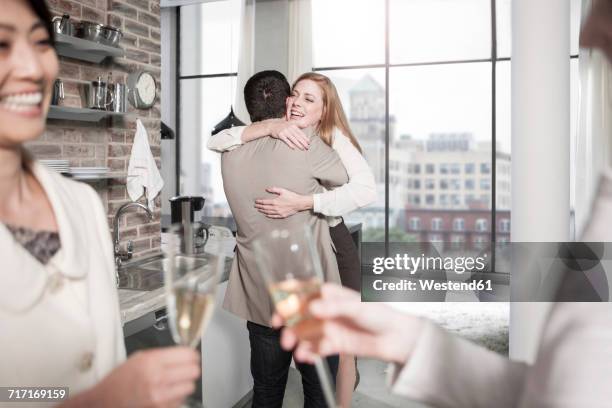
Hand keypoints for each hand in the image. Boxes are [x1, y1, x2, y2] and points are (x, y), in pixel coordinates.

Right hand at [92, 347, 199, 407]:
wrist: (105, 401)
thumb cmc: (120, 380)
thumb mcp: (139, 358)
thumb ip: (162, 355)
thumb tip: (184, 353)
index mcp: (152, 361)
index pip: (188, 355)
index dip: (191, 355)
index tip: (191, 356)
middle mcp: (157, 378)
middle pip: (193, 371)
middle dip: (190, 369)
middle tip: (184, 369)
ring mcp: (160, 396)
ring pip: (190, 387)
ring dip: (184, 384)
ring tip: (173, 383)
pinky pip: (180, 401)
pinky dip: (176, 397)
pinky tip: (165, 394)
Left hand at [254, 187, 312, 218]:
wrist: (299, 203)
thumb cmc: (292, 196)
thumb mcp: (283, 191)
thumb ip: (274, 189)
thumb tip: (267, 189)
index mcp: (275, 202)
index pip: (264, 202)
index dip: (259, 202)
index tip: (256, 201)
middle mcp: (276, 208)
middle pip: (265, 208)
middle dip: (259, 207)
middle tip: (255, 206)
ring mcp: (279, 212)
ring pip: (268, 212)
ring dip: (263, 211)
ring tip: (259, 210)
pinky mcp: (282, 215)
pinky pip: (273, 216)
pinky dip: (269, 215)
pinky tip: (266, 215)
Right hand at [266, 118, 309, 149]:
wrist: (271, 125)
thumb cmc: (282, 125)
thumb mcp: (290, 123)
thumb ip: (298, 124)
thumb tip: (306, 124)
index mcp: (293, 125)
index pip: (300, 133)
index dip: (305, 138)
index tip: (309, 143)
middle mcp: (290, 128)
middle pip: (298, 136)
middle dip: (303, 142)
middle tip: (307, 147)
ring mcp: (285, 131)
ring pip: (293, 139)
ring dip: (298, 144)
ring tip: (303, 149)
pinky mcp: (280, 135)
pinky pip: (286, 141)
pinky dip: (290, 144)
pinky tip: (294, 148)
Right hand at [272, 284, 422, 364]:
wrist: (397, 338)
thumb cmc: (380, 314)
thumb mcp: (357, 306)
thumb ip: (335, 306)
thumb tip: (314, 307)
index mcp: (331, 294)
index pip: (306, 290)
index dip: (289, 293)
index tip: (278, 299)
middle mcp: (327, 310)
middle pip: (300, 313)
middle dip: (288, 320)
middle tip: (280, 328)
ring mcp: (329, 327)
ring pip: (305, 332)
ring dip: (296, 339)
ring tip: (292, 346)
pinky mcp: (334, 344)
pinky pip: (316, 348)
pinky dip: (308, 353)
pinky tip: (306, 356)